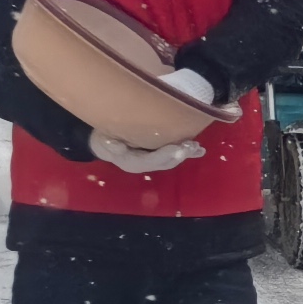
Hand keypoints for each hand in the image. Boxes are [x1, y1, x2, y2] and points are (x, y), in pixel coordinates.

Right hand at [90, 133, 204, 174]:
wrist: (103, 143)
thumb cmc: (104, 139)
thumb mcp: (103, 141)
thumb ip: (110, 144)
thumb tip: (116, 146)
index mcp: (132, 163)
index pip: (150, 161)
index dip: (164, 156)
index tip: (177, 149)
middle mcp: (145, 165)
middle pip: (165, 162)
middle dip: (180, 154)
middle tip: (192, 146)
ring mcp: (153, 161)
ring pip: (172, 159)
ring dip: (186, 153)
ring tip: (198, 148)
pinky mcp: (158, 155)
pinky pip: (174, 154)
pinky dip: (187, 152)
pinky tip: (199, 149)